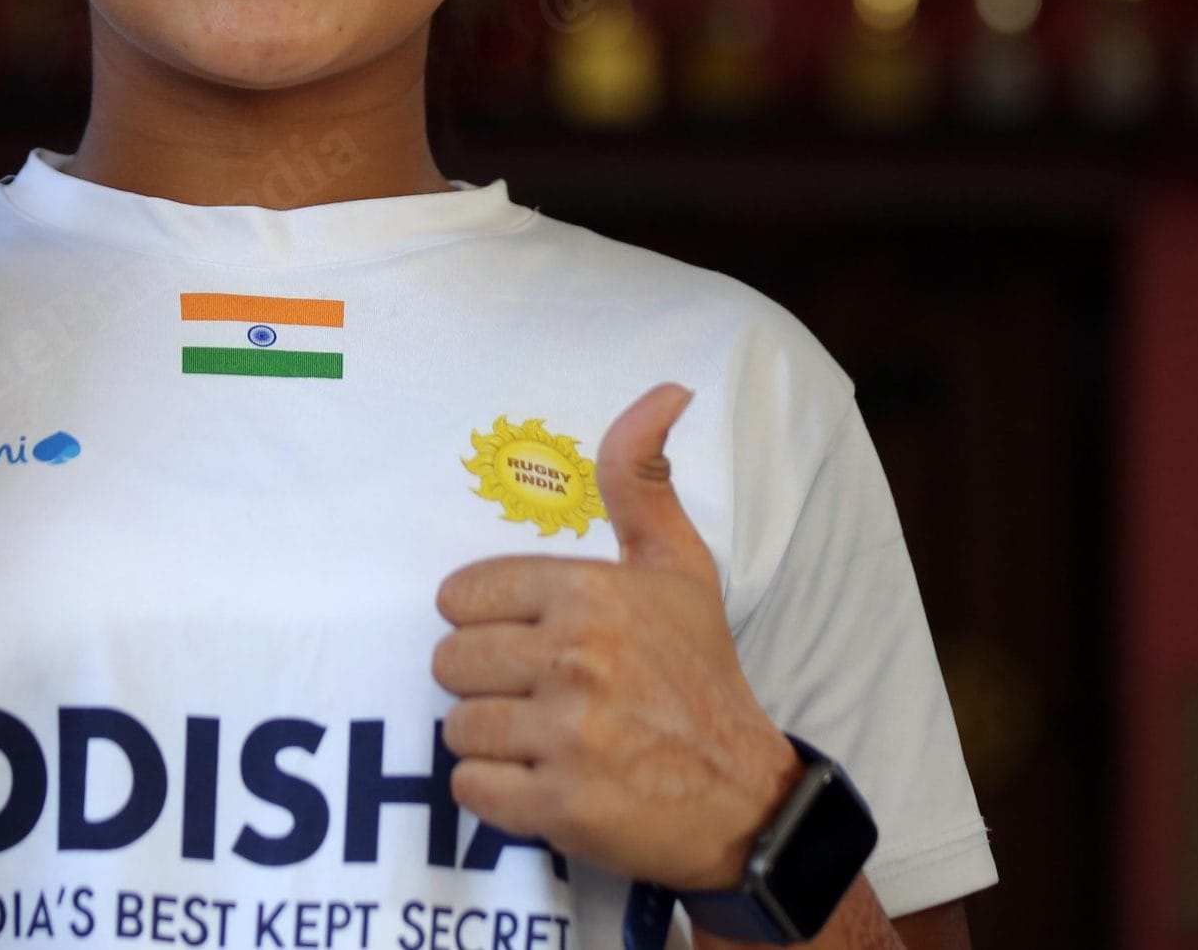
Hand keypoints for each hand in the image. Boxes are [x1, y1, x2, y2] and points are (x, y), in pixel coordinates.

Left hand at [433, 383, 804, 889]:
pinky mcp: (559, 806)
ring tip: (544, 738)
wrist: (747, 797)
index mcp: (590, 593)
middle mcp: (575, 657)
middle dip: (484, 680)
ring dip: (491, 738)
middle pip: (450, 661)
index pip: (463, 594)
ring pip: (456, 727)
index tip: (525, 639)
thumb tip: (665, 391)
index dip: (486, 619)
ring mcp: (567, 736)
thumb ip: (643, 479)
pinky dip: (495, 792)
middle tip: (537, 693)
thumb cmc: (701, 675)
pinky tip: (541, 781)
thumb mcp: (680, 567)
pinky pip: (470, 789)